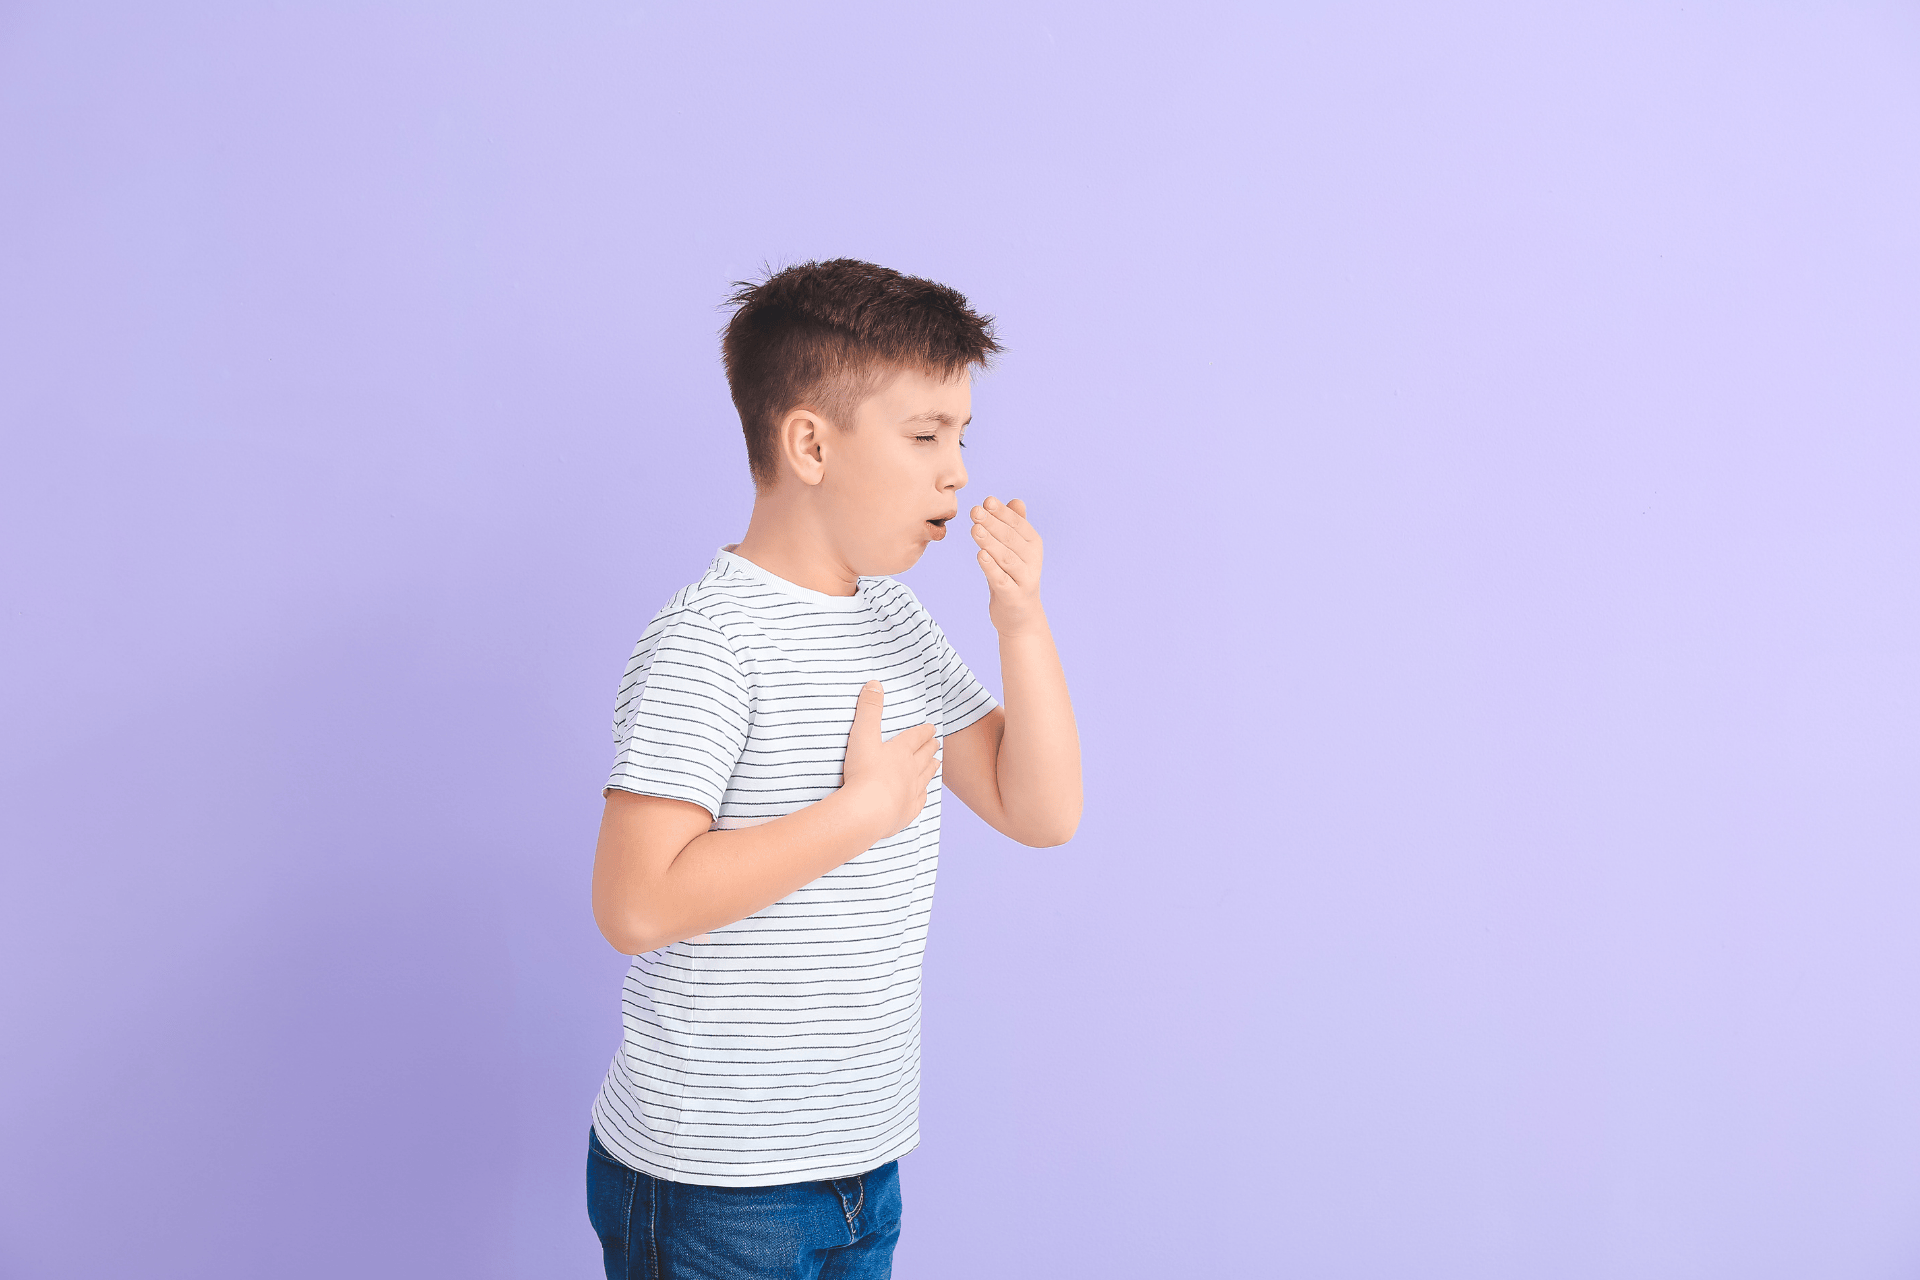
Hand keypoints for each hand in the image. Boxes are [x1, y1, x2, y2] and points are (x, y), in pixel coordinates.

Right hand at [839, 681, 940, 837]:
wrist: (868, 811)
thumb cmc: (863, 772)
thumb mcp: (862, 735)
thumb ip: (868, 710)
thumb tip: (875, 683)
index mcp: (901, 751)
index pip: (915, 737)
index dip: (923, 731)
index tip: (931, 728)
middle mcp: (911, 770)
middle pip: (924, 756)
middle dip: (930, 748)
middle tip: (937, 743)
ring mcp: (911, 792)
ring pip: (925, 777)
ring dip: (931, 768)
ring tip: (937, 763)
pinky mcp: (907, 812)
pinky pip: (919, 801)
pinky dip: (923, 795)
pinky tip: (923, 794)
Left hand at [970, 495, 1045, 635]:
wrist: (1020, 616)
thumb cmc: (1014, 576)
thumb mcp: (1017, 550)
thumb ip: (1016, 525)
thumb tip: (1016, 501)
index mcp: (1033, 544)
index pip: (1017, 524)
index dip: (1002, 512)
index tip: (986, 501)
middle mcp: (1032, 560)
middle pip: (1010, 539)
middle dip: (992, 523)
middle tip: (974, 511)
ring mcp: (1024, 579)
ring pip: (1006, 558)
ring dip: (990, 542)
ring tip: (975, 529)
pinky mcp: (1014, 596)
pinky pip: (1001, 580)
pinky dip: (991, 567)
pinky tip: (980, 555)